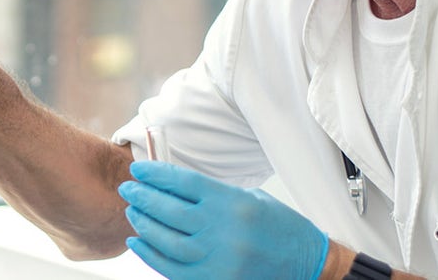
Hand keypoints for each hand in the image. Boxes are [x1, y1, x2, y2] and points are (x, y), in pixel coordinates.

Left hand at [118, 161, 328, 279]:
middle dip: (143, 197)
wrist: (308, 264)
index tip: (138, 168)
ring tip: (133, 212)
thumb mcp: (248, 199)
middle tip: (128, 189)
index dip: (156, 173)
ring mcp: (220, 259)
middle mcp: (225, 230)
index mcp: (234, 203)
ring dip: (143, 224)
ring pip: (166, 240)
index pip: (183, 182)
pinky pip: (172, 268)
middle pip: (170, 210)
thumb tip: (167, 184)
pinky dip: (150, 254)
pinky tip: (137, 241)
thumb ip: (210, 194)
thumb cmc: (277, 226)